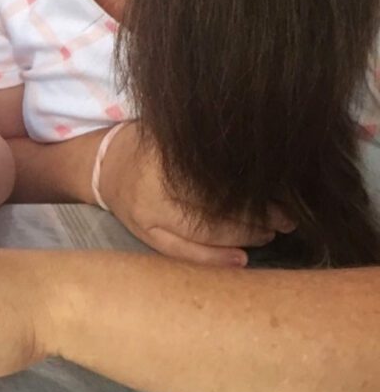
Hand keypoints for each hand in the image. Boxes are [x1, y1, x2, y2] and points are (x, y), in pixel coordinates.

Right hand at [98, 123, 295, 265]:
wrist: (105, 167)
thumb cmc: (149, 145)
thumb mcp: (172, 132)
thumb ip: (208, 145)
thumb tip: (264, 157)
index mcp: (163, 153)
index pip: (217, 176)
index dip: (252, 189)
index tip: (282, 195)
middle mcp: (152, 185)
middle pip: (213, 205)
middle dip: (256, 216)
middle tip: (285, 218)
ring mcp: (146, 214)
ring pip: (201, 232)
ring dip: (242, 237)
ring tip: (268, 233)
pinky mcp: (144, 234)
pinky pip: (181, 252)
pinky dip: (213, 258)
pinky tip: (240, 259)